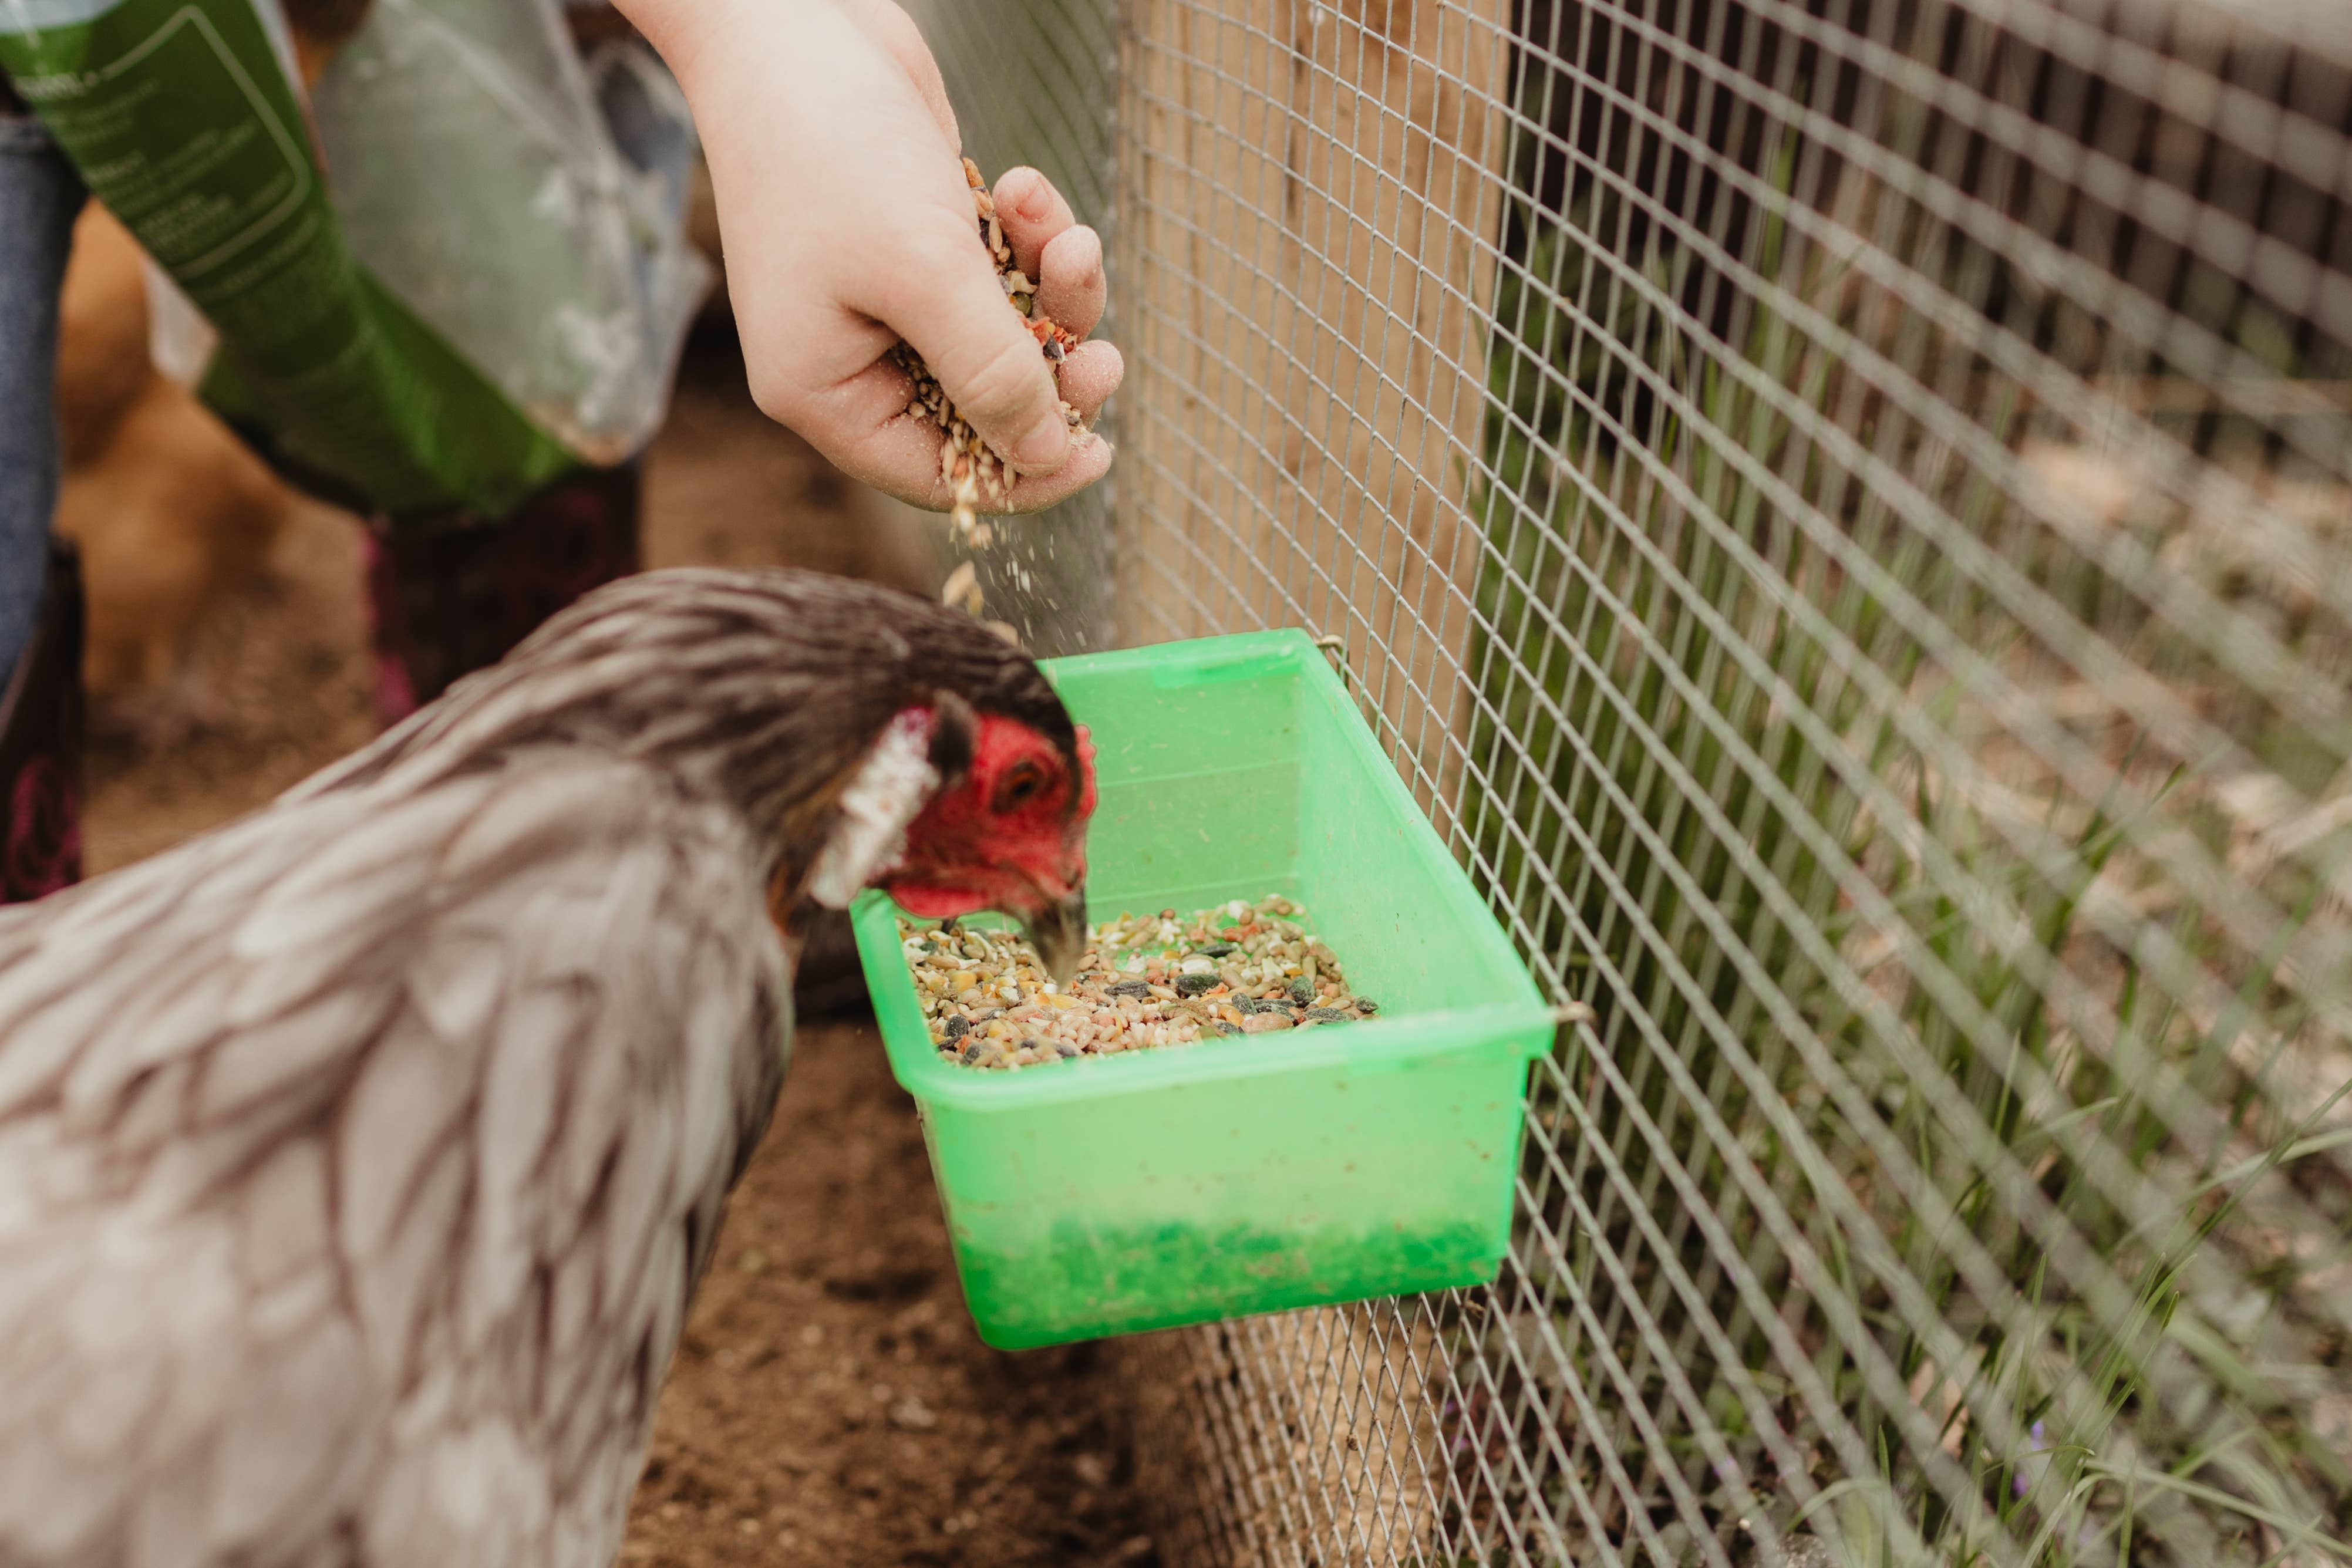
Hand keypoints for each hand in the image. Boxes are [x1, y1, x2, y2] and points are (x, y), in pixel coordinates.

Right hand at [614, 0, 1119, 512]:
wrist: (791, 19)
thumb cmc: (832, 147)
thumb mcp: (926, 273)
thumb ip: (992, 373)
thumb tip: (1048, 454)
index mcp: (825, 393)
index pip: (939, 473)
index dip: (1025, 472)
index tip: (1100, 449)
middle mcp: (852, 355)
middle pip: (982, 410)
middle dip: (1052, 374)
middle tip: (1105, 353)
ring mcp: (885, 296)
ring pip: (1005, 335)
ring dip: (1054, 291)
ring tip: (1067, 236)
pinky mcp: (921, 241)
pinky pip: (1002, 271)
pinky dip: (1030, 236)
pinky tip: (1023, 185)